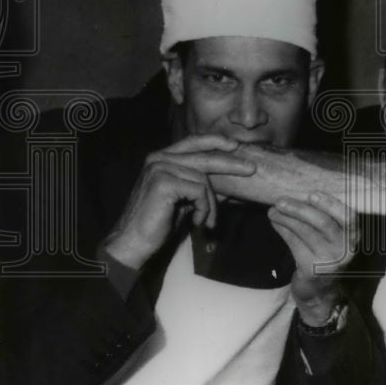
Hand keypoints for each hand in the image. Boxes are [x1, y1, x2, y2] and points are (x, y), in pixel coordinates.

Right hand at [102, 135, 255, 270]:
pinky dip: (204, 208)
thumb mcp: (186, 200)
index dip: (216, 141)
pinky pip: (199, 190)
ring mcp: (159, 168)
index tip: (236, 146)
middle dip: (231, 162)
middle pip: (203, 155)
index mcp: (162, 158)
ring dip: (211, 203)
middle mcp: (159, 158)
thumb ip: (204, 187)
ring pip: (203, 178)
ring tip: (208, 220)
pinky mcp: (163, 182)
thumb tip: (233, 183)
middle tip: (252, 169)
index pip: (194, 141)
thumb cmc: (160, 223)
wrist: (134, 243)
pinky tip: (198, 222)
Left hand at [268, 192, 357, 324]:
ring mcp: (329, 261)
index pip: (348, 217)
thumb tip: (301, 195)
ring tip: (274, 210)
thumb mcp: (335, 239)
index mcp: (354, 237)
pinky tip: (276, 223)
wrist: (321, 291)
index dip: (330, 204)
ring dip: (286, 218)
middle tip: (281, 201)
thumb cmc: (326, 255)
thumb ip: (327, 219)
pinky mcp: (312, 270)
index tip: (311, 194)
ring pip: (306, 232)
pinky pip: (295, 244)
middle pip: (323, 223)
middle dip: (299, 209)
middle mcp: (345, 249)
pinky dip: (283, 231)